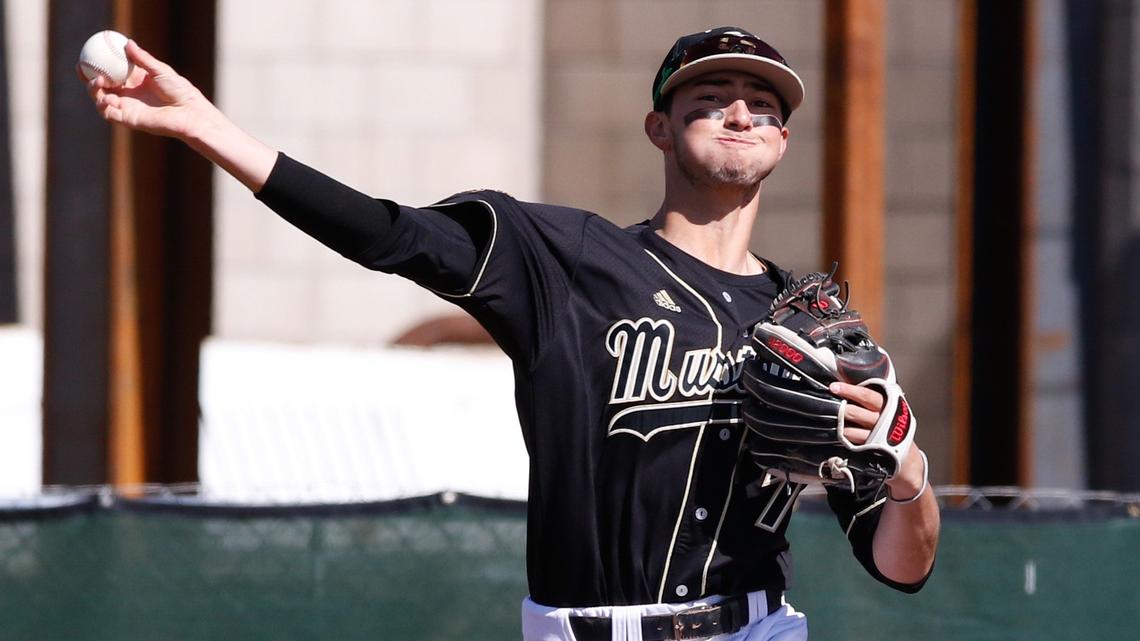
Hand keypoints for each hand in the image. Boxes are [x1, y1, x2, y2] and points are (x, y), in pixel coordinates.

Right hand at [80, 40, 215, 139]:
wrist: (188, 112)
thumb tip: (127, 42)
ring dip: (94, 91)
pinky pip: (109, 114)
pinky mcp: (128, 120)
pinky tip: (105, 97)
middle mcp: (128, 95)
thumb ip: (143, 58)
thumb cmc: (179, 90)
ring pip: (101, 100)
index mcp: (134, 82)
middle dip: (87, 78)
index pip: (110, 72)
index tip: (86, 54)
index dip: (96, 65)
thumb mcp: (160, 70)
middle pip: (101, 87)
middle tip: (81, 67)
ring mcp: (127, 108)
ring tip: (98, 81)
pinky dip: (103, 105)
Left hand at [830, 381, 925, 497]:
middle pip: (857, 412)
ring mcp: (878, 437)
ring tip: (827, 418)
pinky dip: (844, 437)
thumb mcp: (892, 411)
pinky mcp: (872, 449)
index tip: (834, 386)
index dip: (850, 390)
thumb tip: (849, 387)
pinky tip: (836, 433)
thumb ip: (875, 400)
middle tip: (826, 402)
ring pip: (852, 429)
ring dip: (839, 424)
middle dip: (841, 407)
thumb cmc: (894, 429)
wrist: (908, 458)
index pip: (868, 395)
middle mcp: (884, 420)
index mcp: (889, 406)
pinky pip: (854, 442)